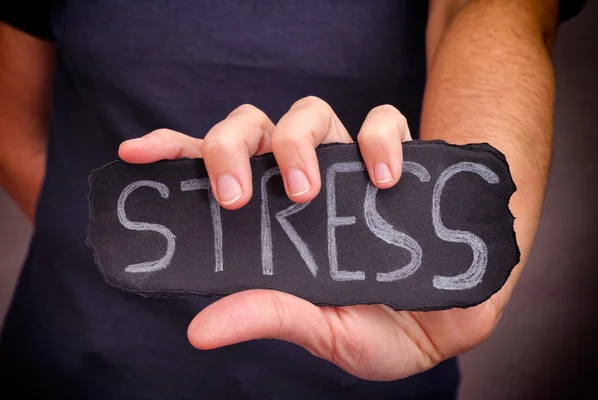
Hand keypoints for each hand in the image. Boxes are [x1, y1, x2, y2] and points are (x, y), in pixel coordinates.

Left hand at [119, 96, 499, 380]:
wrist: (450, 322)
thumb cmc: (380, 327)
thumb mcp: (321, 330)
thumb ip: (268, 315)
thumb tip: (200, 329)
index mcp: (275, 218)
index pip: (216, 168)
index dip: (174, 151)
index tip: (136, 153)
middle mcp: (305, 183)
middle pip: (254, 127)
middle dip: (232, 145)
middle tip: (236, 197)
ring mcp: (350, 167)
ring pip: (310, 112)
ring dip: (299, 140)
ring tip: (308, 192)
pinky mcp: (400, 161)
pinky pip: (386, 122)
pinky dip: (379, 140)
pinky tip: (382, 179)